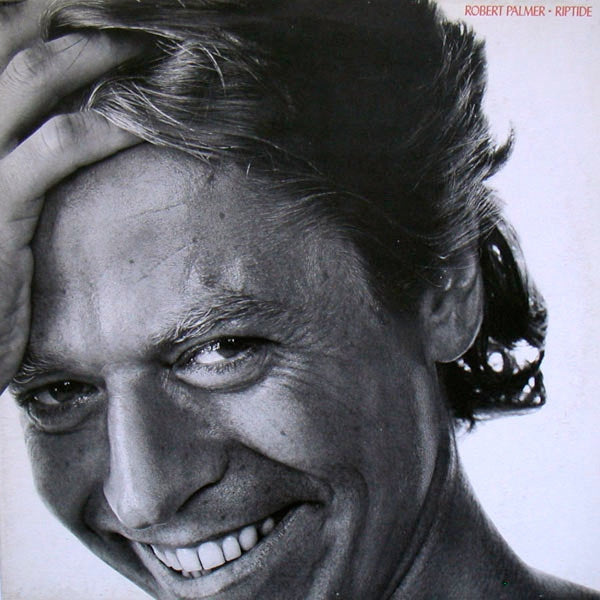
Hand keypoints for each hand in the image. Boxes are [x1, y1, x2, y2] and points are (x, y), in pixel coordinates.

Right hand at [0, 32, 140, 390]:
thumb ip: (20, 139)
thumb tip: (76, 106)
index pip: (1, 28)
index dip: (49, 6)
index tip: (102, 6)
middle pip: (14, 26)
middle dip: (80, 7)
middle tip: (142, 12)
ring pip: (37, 72)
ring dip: (105, 51)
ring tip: (158, 48)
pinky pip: (58, 144)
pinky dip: (107, 125)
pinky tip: (145, 120)